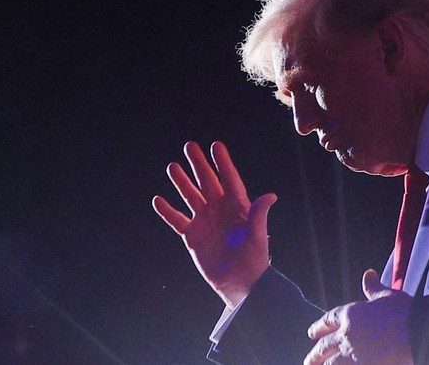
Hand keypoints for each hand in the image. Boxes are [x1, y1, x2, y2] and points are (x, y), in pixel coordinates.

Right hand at [152, 141, 276, 306]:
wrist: (240, 284)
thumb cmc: (254, 259)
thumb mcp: (258, 236)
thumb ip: (259, 215)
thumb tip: (271, 196)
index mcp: (238, 206)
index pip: (229, 179)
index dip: (223, 162)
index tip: (216, 145)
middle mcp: (220, 210)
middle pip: (207, 182)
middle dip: (199, 164)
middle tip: (190, 146)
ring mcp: (205, 221)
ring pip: (191, 196)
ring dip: (182, 182)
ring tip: (173, 166)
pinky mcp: (193, 236)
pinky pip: (177, 220)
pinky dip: (168, 211)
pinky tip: (158, 200)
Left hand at [304, 270, 413, 364]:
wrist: (418, 331)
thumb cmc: (404, 312)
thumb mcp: (388, 296)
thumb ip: (374, 288)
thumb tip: (368, 274)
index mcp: (351, 314)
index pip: (328, 320)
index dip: (319, 327)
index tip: (311, 333)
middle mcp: (346, 335)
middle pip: (324, 346)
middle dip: (315, 355)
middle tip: (308, 361)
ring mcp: (352, 355)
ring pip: (330, 364)